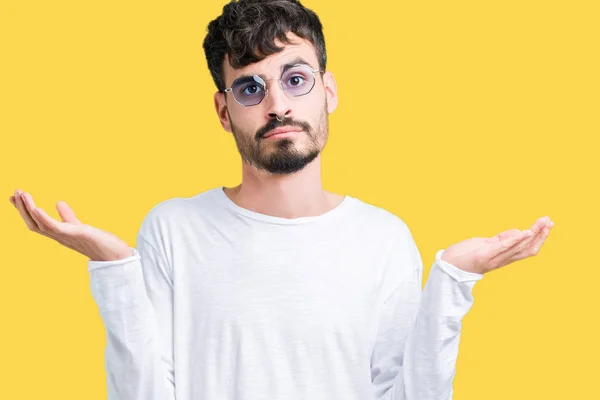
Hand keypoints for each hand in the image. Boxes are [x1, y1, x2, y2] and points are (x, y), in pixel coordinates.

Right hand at [9, 189, 132, 261]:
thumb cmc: (98, 242)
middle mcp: (59, 237)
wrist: (114, 255)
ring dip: (29, 210)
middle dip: (22, 209)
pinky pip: (55, 228)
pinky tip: (37, 208)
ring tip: (22, 194)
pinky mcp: (76, 235)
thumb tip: (59, 202)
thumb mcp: (79, 226)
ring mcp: (66, 237)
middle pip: (33, 224)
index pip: (36, 222)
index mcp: (58, 234)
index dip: (24, 210)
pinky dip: (45, 219)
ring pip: (40, 225)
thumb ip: (68, 216)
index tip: (15, 197)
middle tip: (15, 192)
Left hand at [441, 216, 553, 273]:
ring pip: (519, 248)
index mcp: (503, 257)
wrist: (446, 267)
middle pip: (527, 248)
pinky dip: (514, 239)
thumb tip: (519, 231)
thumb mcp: (485, 244)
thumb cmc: (464, 255)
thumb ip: (501, 239)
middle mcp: (501, 260)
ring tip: (542, 223)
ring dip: (532, 234)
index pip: (527, 248)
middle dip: (541, 235)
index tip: (548, 224)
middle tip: (550, 221)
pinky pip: (502, 248)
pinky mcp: (483, 256)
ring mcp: (493, 259)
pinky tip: (524, 231)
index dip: (539, 237)